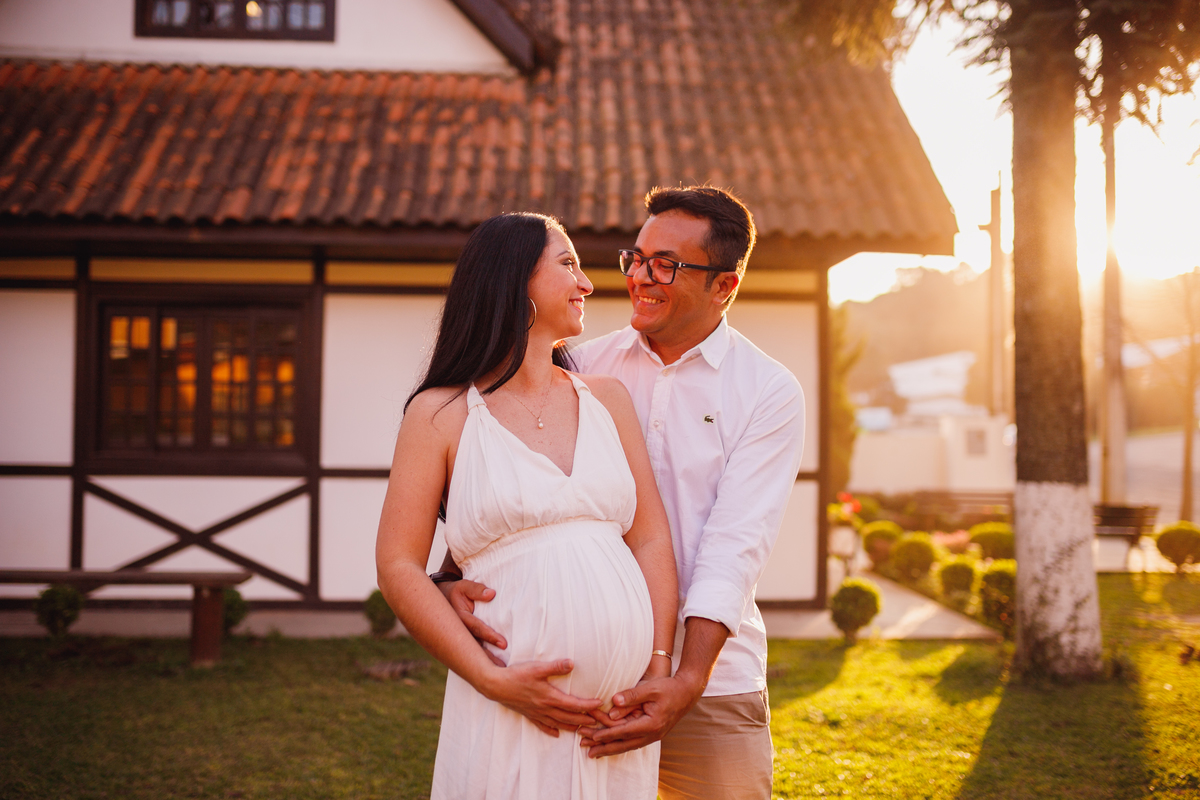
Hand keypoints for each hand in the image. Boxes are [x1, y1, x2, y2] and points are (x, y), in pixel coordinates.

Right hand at [440, 578, 506, 663]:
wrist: (438, 600)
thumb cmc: (455, 592)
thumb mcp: (464, 586)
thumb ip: (477, 590)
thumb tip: (492, 594)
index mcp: (458, 617)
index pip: (476, 628)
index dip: (489, 636)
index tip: (504, 644)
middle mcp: (456, 631)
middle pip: (474, 647)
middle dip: (488, 658)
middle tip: (503, 668)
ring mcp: (456, 639)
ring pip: (471, 653)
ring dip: (484, 663)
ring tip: (499, 672)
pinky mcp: (458, 644)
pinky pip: (469, 654)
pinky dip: (477, 662)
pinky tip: (488, 670)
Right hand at [482, 659, 603, 736]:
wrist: (495, 685)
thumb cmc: (516, 675)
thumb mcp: (537, 668)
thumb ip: (555, 666)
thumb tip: (572, 663)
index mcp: (550, 697)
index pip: (574, 705)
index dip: (588, 706)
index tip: (599, 704)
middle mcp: (545, 708)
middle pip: (569, 717)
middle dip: (584, 719)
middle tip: (597, 721)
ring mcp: (536, 713)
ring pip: (558, 723)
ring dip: (571, 726)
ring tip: (582, 729)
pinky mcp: (528, 714)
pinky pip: (542, 726)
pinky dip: (551, 730)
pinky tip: (556, 733)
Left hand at [578, 675, 701, 756]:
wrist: (687, 692)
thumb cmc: (669, 688)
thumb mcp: (650, 688)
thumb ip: (632, 696)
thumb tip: (614, 702)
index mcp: (651, 724)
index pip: (624, 732)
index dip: (607, 734)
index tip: (592, 736)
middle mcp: (652, 734)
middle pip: (624, 745)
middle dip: (604, 748)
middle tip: (586, 750)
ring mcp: (653, 736)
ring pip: (628, 746)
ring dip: (610, 749)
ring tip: (593, 752)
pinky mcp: (653, 734)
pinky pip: (633, 743)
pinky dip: (620, 745)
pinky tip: (611, 746)